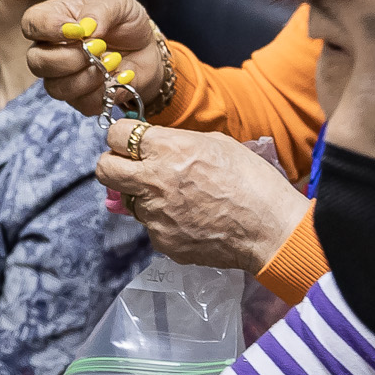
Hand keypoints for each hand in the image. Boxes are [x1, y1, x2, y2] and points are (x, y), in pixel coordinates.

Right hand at [23, 0, 164, 115]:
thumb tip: (86, 27)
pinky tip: (119, 76)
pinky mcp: (81, 99)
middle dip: (70, 58)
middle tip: (99, 48)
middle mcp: (50, 50)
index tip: (80, 30)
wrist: (148, 48)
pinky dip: (105, 92)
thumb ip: (101, 8)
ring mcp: (63, 77)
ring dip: (88, 77)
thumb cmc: (126, 20)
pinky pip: (83, 104)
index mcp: (53, 19)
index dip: (50, 29)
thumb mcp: (118, 1)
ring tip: (113, 61)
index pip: (31, 25)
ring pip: (56, 88)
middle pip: (37, 62)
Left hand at [98, 123, 309, 272]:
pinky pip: (151, 226)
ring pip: (128, 200)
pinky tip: (191, 219)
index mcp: (167, 148)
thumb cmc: (251, 180)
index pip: (115, 134)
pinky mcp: (162, 240)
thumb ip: (176, 142)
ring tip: (176, 197)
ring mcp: (155, 214)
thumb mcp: (215, 143)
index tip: (130, 141)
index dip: (121, 136)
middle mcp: (153, 180)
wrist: (270, 228)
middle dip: (112, 164)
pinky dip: (164, 222)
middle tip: (129, 167)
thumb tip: (154, 144)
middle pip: (104, 169)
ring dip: (143, 196)